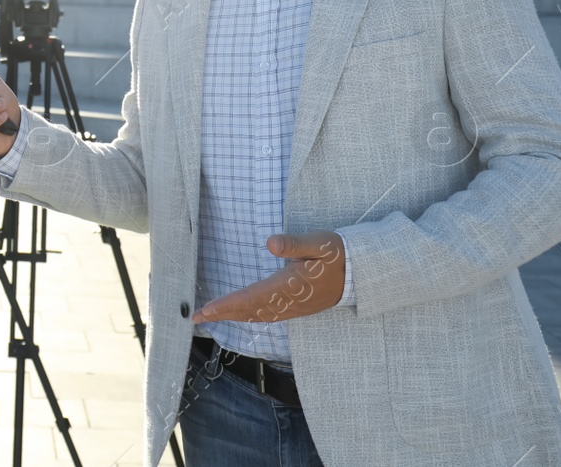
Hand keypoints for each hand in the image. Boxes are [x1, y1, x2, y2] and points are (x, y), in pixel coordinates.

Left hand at [191, 232, 344, 323]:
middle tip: (198, 317)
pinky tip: (242, 313)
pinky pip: (268, 315)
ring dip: (234, 316)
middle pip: (250, 310)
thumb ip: (295, 244)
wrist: (363, 275)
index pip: (252, 297)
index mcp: (290, 285)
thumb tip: (271, 244)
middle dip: (223, 313)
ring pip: (258, 315)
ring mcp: (294, 307)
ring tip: (212, 316)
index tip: (207, 310)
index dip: (228, 304)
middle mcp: (289, 301)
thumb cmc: (339, 254)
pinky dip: (250, 315)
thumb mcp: (320, 243)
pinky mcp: (298, 307)